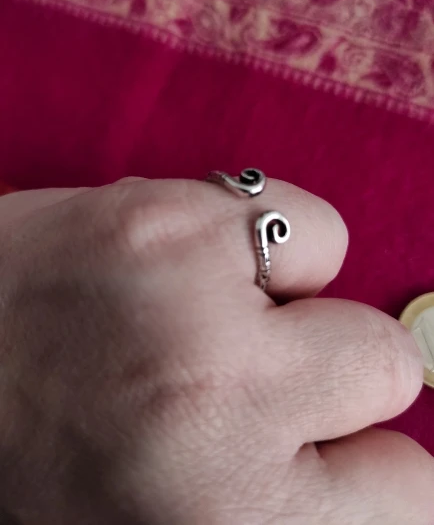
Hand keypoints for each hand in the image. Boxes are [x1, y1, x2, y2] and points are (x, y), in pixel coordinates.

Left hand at [0, 178, 431, 523]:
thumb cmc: (51, 452)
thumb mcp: (174, 516)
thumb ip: (283, 495)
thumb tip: (367, 452)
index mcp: (225, 522)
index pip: (409, 495)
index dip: (371, 467)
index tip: (323, 448)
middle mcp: (217, 412)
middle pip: (388, 370)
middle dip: (336, 380)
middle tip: (252, 382)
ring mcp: (191, 299)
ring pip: (334, 271)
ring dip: (300, 309)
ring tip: (212, 321)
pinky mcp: (167, 214)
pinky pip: (298, 222)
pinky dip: (269, 247)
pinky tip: (199, 268)